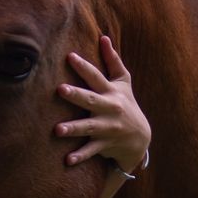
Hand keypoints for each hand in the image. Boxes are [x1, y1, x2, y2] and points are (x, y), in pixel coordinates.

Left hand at [54, 35, 150, 173]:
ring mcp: (107, 128)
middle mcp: (109, 109)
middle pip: (91, 100)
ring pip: (89, 128)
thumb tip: (103, 36)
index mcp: (111, 92)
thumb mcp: (123, 82)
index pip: (96, 77)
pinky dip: (80, 156)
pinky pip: (91, 151)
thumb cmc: (126, 103)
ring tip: (57, 130)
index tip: (69, 56)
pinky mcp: (104, 145)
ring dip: (74, 129)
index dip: (83, 67)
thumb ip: (112, 60)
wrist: (140, 137)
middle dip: (76, 95)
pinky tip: (67, 161)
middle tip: (60, 89)